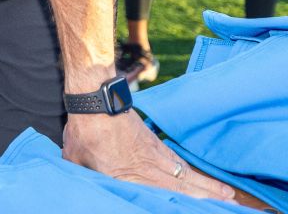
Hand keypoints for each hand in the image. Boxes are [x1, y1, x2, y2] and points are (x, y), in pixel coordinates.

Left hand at [63, 112, 234, 201]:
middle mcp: (144, 168)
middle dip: (204, 198)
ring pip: (184, 174)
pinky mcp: (154, 142)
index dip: (173, 204)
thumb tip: (81, 183)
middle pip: (180, 188)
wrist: (96, 100)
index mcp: (124, 177)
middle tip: (227, 204)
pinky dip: (192, 170)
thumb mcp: (75, 158)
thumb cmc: (84, 130)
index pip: (154, 196)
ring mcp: (153, 154)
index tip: (190, 209)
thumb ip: (83, 174)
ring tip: (226, 195)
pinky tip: (201, 177)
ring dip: (205, 185)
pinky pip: (177, 160)